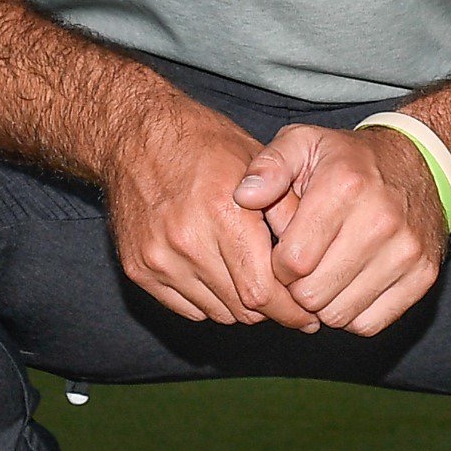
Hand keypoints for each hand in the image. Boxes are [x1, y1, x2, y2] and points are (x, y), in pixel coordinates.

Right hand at [103, 94, 286, 325]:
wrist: (135, 136)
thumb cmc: (205, 145)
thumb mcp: (257, 164)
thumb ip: (288, 211)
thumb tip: (315, 263)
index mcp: (223, 212)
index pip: (263, 291)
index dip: (291, 310)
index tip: (307, 314)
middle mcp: (187, 240)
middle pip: (242, 309)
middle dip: (271, 311)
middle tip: (286, 301)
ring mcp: (158, 257)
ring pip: (217, 313)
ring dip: (240, 306)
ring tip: (252, 282)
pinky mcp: (139, 268)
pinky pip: (187, 309)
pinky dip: (209, 301)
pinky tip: (219, 276)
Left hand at [237, 125, 449, 335]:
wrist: (419, 162)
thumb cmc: (348, 159)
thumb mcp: (303, 143)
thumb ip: (268, 166)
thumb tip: (244, 197)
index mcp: (344, 187)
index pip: (292, 261)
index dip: (277, 265)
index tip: (284, 252)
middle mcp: (381, 220)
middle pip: (312, 294)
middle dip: (297, 287)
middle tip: (304, 267)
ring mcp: (407, 251)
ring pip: (339, 315)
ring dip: (323, 303)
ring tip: (326, 274)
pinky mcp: (423, 275)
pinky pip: (370, 324)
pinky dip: (352, 314)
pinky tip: (349, 285)